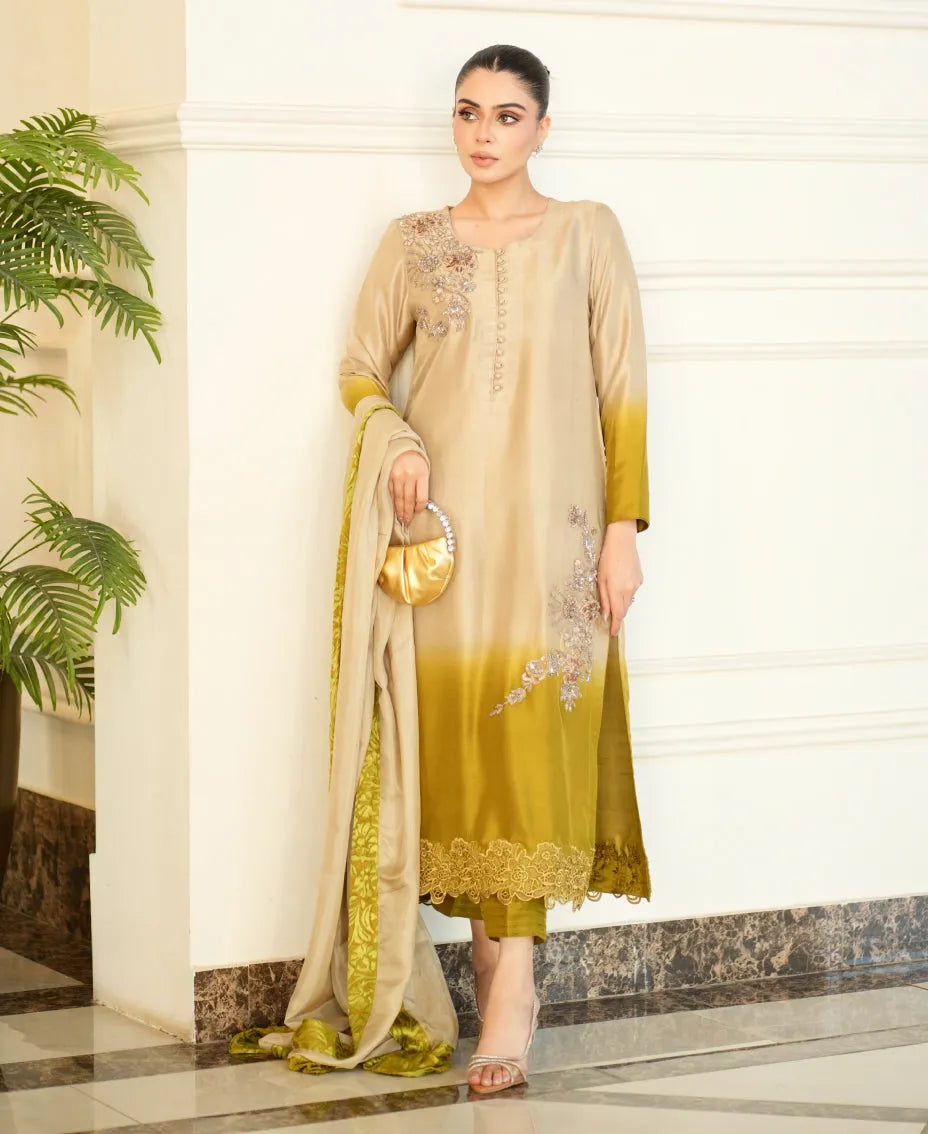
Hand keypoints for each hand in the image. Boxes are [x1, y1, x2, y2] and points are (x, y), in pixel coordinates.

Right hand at [388, 450, 428, 525]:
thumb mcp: (424, 470)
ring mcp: (397, 476)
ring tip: (401, 518)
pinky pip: (391, 492)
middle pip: (409, 499)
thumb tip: (418, 504)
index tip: (418, 512)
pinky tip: (394, 508)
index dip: (419, 507)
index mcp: (421, 474)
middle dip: (408, 512)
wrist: (402, 446)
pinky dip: (393, 501)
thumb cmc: (416, 460)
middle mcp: (408, 476)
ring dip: (399, 509)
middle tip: (407, 522)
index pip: (421, 497)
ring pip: (398, 497)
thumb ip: (421, 485)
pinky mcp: (388, 476)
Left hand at [597, 521, 642, 636]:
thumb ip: (604, 599)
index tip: (612, 634)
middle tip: (610, 619)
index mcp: (617, 590)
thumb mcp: (600, 579)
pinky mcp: (640, 579)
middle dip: (618, 616)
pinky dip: (626, 592)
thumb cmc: (607, 558)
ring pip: (628, 600)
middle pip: (624, 609)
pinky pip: (632, 591)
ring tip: (613, 591)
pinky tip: (620, 582)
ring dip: (621, 602)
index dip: (615, 626)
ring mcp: (636, 585)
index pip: (617, 614)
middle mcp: (629, 590)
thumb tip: (606, 615)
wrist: (622, 542)